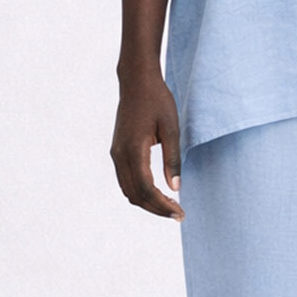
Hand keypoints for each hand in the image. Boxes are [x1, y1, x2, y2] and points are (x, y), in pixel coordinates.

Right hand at [110, 72, 183, 219]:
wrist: (136, 81)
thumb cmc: (157, 101)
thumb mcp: (171, 128)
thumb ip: (172, 159)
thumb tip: (176, 188)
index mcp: (133, 150)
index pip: (146, 189)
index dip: (162, 205)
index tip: (180, 213)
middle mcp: (120, 155)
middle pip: (135, 195)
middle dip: (156, 209)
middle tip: (178, 214)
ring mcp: (116, 154)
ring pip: (128, 190)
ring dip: (147, 202)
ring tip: (170, 206)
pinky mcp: (117, 151)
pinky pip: (126, 181)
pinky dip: (140, 192)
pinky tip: (157, 193)